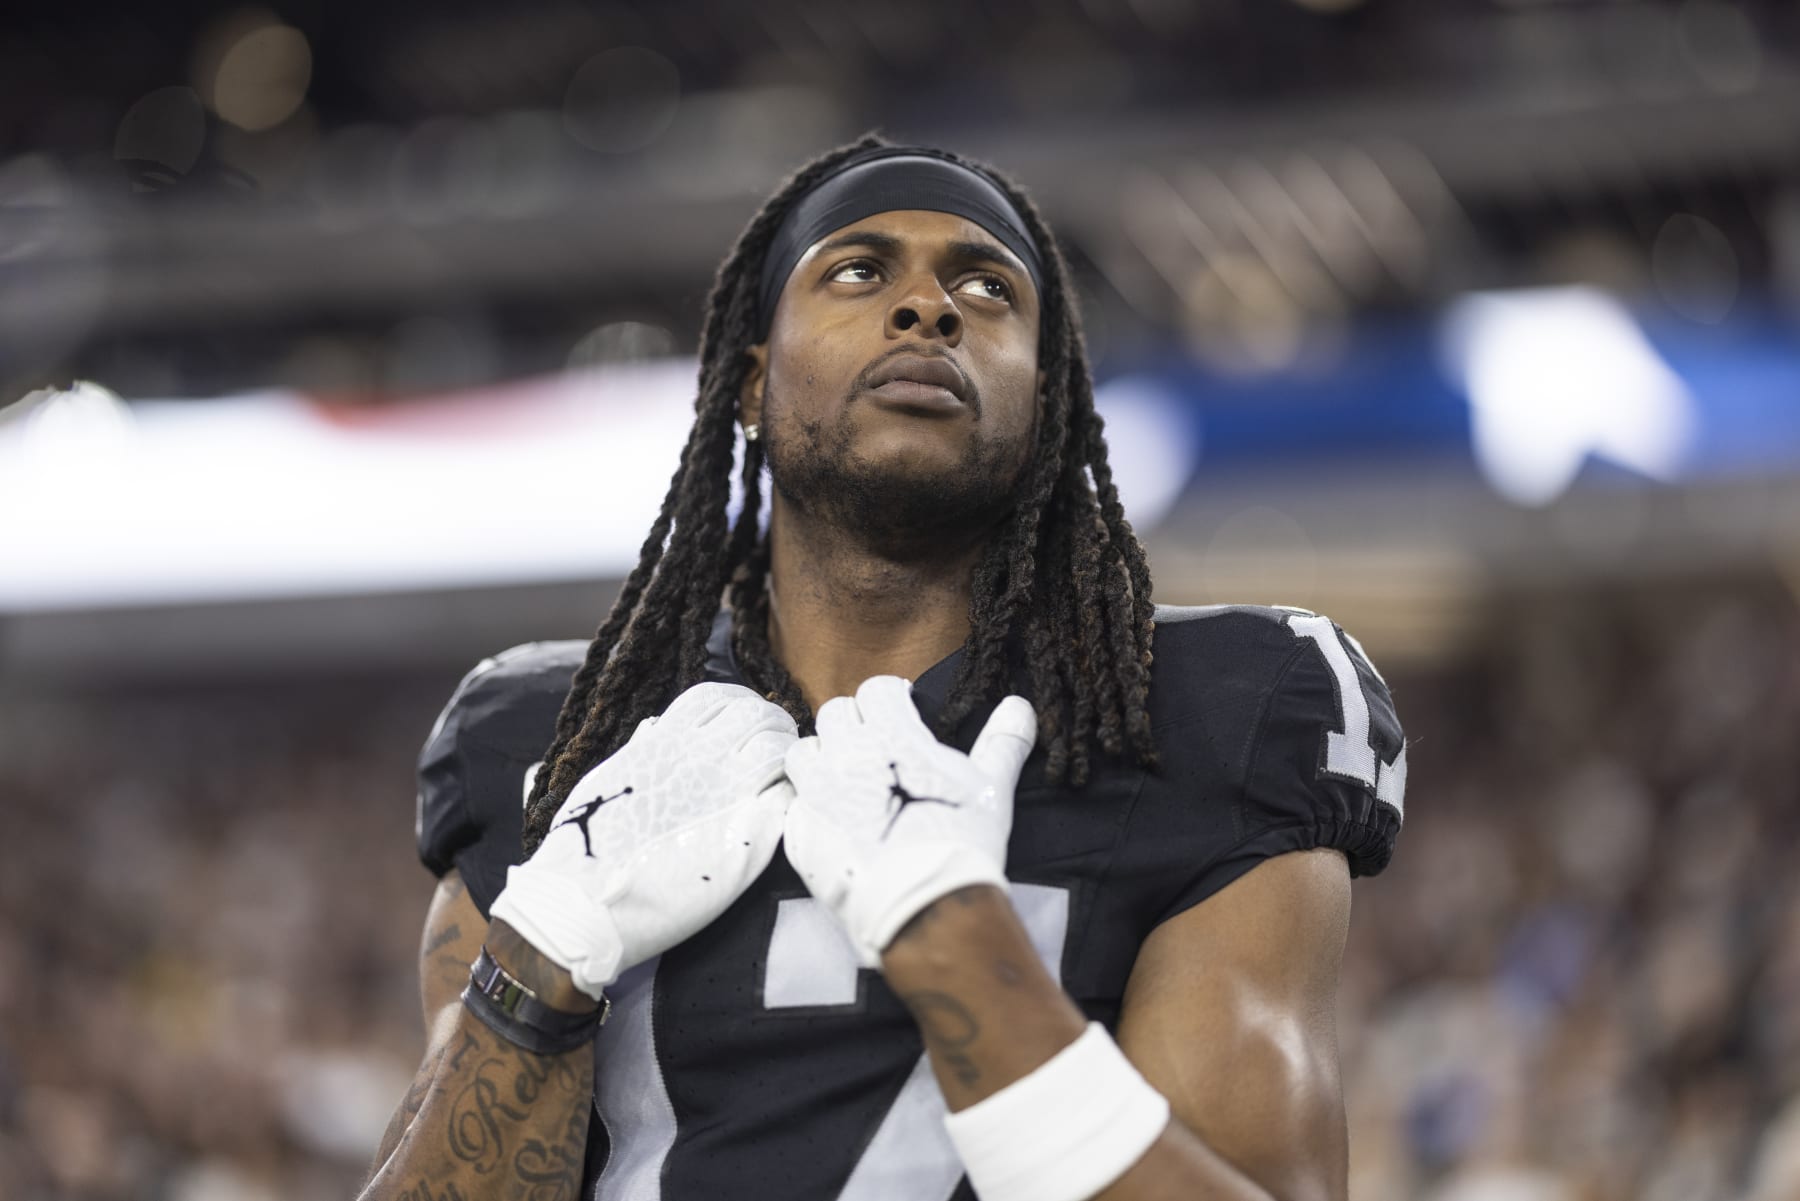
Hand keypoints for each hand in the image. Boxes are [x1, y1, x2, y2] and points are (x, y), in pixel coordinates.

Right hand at [491, 682, 796, 998]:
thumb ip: (640, 752)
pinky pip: (786, 801)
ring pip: (782, 751)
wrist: (586, 905)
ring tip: (780, 780)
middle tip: (774, 750)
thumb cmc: (585, 847)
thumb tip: (656, 730)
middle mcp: (701, 758)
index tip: (743, 725)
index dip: (739, 705)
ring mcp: (728, 795)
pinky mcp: (748, 838)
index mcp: (666, 741)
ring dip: (786, 760)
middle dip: (773, 727)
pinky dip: (787, 799)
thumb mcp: (607, 780)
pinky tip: (777, 814)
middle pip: (761, 716)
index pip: (720, 697)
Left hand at [782, 676, 1036, 966]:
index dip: (891, 697)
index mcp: (889, 734)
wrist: (923, 910)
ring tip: (849, 776)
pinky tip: (836, 818)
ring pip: (804, 751)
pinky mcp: (800, 832)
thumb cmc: (960, 843)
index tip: (903, 711)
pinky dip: (812, 802)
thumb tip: (1019, 705)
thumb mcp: (991, 788)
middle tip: (879, 746)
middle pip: (835, 713)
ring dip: (824, 755)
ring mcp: (816, 794)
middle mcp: (845, 755)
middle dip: (856, 722)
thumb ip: (1003, 742)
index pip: (875, 690)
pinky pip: (795, 801)